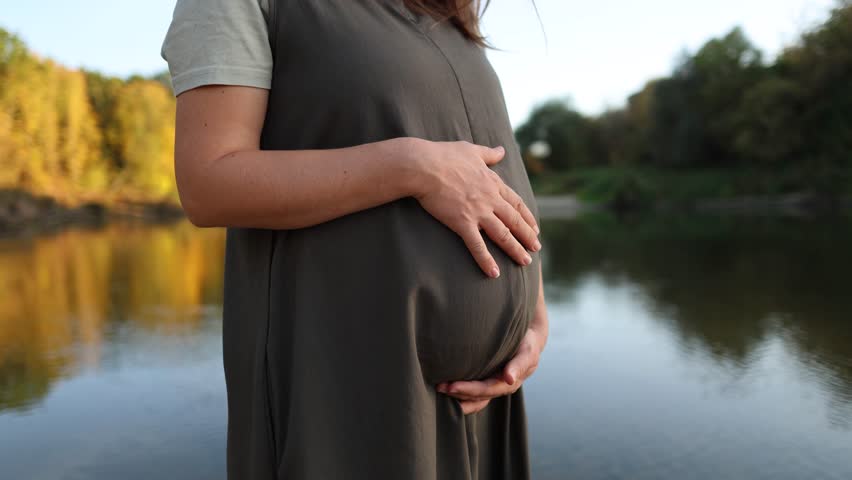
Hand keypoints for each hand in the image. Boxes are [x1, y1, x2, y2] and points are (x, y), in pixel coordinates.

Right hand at [408, 139, 540, 277]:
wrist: (424, 166)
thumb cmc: (444, 155)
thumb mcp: (471, 150)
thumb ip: (489, 153)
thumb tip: (501, 150)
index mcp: (492, 183)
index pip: (516, 203)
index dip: (527, 217)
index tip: (535, 228)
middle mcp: (490, 199)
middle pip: (514, 220)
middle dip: (527, 236)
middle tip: (537, 249)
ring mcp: (478, 212)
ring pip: (502, 234)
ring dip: (515, 249)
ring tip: (525, 262)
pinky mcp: (462, 223)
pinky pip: (477, 245)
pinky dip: (486, 260)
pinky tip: (494, 273)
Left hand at [436, 268, 547, 414]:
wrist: (522, 312)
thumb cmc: (518, 296)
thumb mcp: (522, 286)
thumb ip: (517, 280)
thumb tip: (525, 245)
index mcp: (533, 341)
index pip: (527, 357)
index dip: (517, 367)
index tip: (506, 375)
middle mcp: (523, 363)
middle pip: (504, 384)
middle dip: (477, 387)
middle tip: (451, 386)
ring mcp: (511, 373)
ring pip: (492, 393)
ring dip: (468, 396)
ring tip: (443, 390)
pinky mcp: (496, 378)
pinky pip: (484, 395)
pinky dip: (467, 398)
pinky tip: (445, 394)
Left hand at [436, 324, 546, 414]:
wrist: (529, 339)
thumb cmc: (527, 343)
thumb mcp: (527, 352)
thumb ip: (519, 365)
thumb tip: (509, 379)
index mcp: (509, 383)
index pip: (485, 390)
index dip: (468, 390)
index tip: (451, 386)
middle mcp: (499, 387)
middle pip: (476, 397)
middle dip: (458, 394)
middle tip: (439, 387)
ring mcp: (492, 385)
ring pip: (473, 399)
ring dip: (456, 397)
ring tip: (439, 389)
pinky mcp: (486, 380)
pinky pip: (472, 393)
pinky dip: (460, 393)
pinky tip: (446, 388)